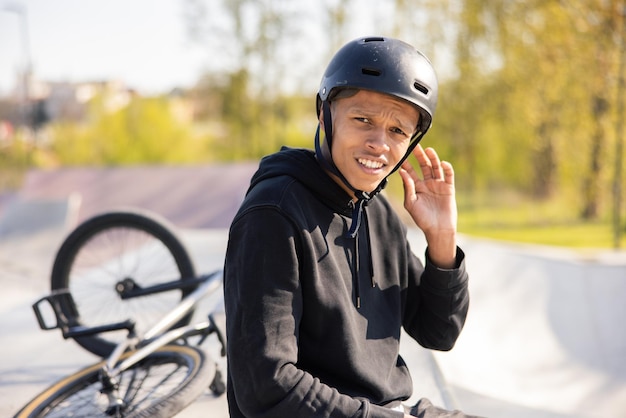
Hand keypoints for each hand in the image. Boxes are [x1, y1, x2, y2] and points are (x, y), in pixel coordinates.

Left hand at [398, 145, 456, 267]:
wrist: (438, 229)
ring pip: (435, 168)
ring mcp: (438, 185)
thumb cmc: (422, 218)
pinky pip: (448, 176)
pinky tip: (442, 164)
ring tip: (428, 150)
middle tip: (414, 145)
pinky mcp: (449, 188)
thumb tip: (402, 172)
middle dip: (419, 156)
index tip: (401, 153)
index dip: (406, 162)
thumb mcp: (411, 203)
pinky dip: (446, 169)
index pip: (410, 171)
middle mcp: (427, 183)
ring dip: (433, 159)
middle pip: (423, 166)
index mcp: (416, 187)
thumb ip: (408, 187)